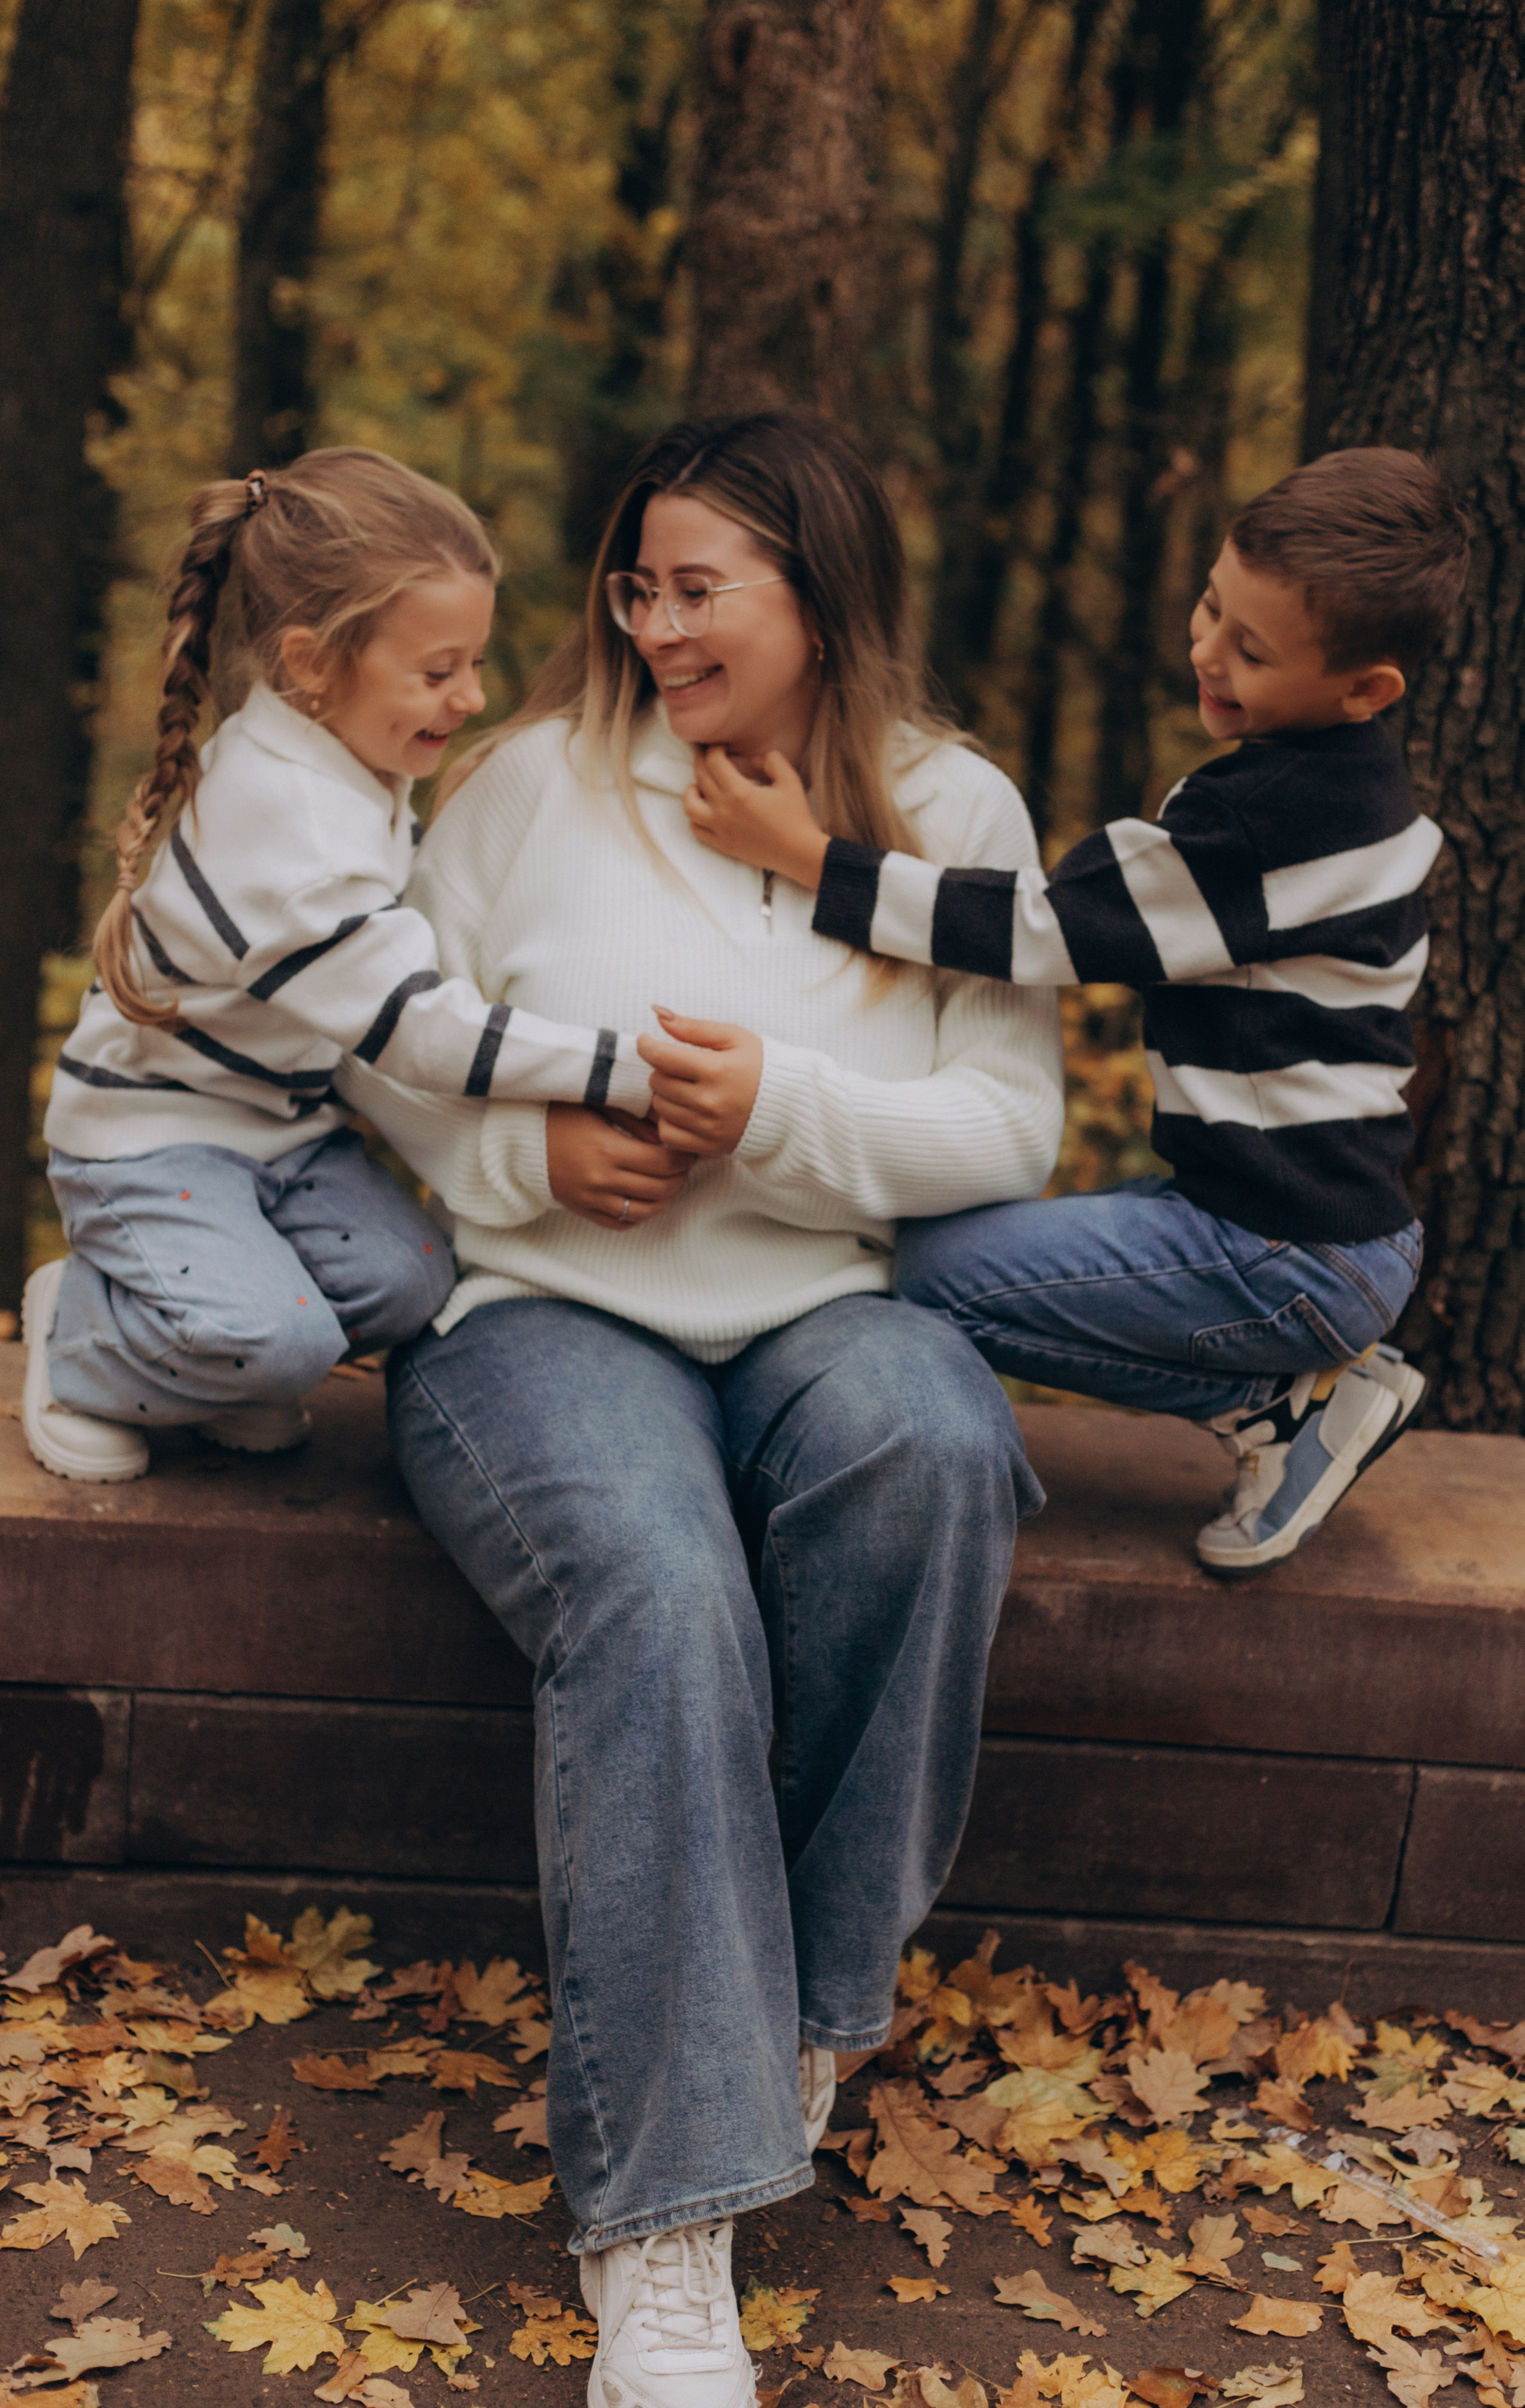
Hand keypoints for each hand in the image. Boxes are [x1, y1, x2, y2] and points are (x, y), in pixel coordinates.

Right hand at [545, 1102, 695, 1231]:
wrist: (520, 1138)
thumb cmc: (560, 1113)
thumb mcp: (597, 1105)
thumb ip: (633, 1117)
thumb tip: (666, 1132)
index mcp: (606, 1150)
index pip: (662, 1162)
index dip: (683, 1157)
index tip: (688, 1147)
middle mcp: (600, 1179)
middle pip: (659, 1188)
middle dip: (680, 1176)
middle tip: (685, 1163)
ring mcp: (591, 1199)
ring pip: (646, 1211)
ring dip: (666, 1198)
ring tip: (671, 1181)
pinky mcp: (583, 1210)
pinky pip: (621, 1224)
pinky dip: (641, 1214)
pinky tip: (648, 1198)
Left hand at [638, 1011, 763, 1156]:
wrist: (790, 1106)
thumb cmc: (761, 1066)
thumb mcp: (734, 1037)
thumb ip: (693, 1027)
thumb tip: (657, 1012)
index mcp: (717, 1069)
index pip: (662, 1056)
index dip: (646, 1045)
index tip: (647, 1041)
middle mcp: (711, 1101)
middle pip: (658, 1082)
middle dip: (661, 1070)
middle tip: (676, 1066)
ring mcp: (709, 1127)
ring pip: (660, 1108)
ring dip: (665, 1095)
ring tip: (684, 1088)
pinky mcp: (708, 1146)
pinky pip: (667, 1134)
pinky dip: (669, 1122)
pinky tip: (684, 1112)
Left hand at [682, 746, 829, 889]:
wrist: (798, 852)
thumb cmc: (796, 815)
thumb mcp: (790, 780)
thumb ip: (772, 760)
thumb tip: (754, 758)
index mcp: (740, 791)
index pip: (714, 762)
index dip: (714, 749)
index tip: (719, 747)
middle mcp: (724, 809)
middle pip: (700, 778)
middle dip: (701, 762)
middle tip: (706, 757)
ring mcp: (720, 829)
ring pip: (689, 806)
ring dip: (691, 792)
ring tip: (700, 786)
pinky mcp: (722, 845)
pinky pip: (696, 830)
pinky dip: (695, 818)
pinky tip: (705, 811)